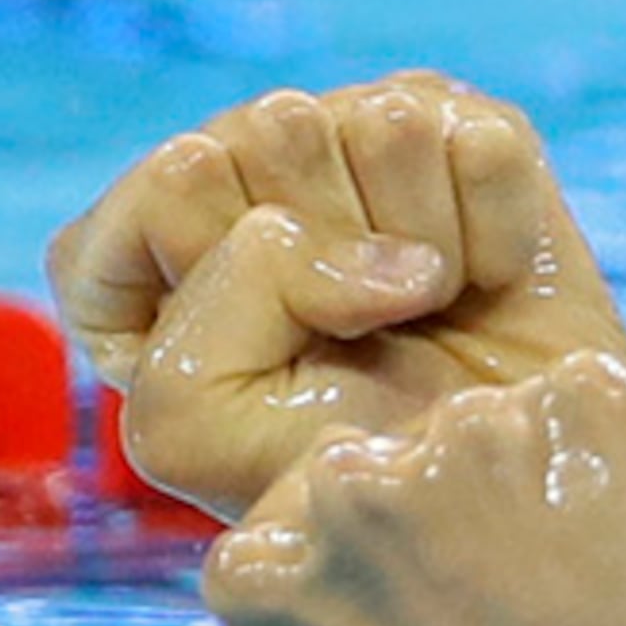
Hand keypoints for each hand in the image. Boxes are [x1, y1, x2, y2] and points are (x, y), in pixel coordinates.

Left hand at [47, 74, 625, 516]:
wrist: (477, 501)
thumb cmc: (317, 477)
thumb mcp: (192, 420)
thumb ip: (217, 298)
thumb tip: (383, 251)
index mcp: (132, 249)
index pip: (171, 181)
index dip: (226, 268)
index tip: (259, 354)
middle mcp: (234, 178)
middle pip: (270, 133)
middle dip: (325, 263)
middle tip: (352, 340)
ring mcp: (348, 142)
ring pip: (379, 124)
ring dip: (415, 256)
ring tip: (416, 319)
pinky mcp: (460, 136)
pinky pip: (479, 145)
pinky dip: (494, 238)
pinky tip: (479, 286)